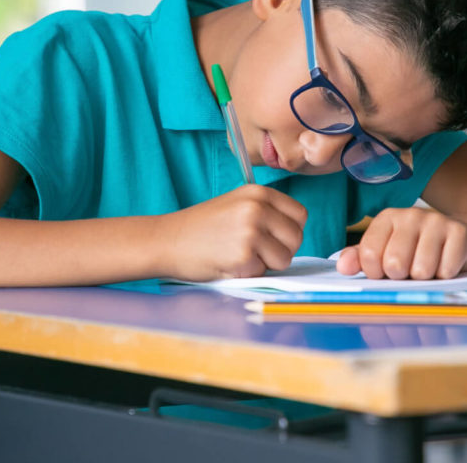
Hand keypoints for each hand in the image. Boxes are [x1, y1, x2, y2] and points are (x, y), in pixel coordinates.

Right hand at [160, 185, 306, 281]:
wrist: (167, 240)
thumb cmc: (202, 227)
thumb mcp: (236, 205)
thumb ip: (266, 213)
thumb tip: (295, 235)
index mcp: (259, 192)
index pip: (300, 215)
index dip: (289, 231)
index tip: (272, 238)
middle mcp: (258, 207)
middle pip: (296, 238)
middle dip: (281, 251)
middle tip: (255, 252)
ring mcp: (251, 230)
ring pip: (284, 259)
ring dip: (266, 265)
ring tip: (240, 256)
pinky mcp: (244, 255)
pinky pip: (263, 272)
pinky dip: (248, 273)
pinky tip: (228, 263)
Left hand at [335, 207, 466, 279]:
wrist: (459, 238)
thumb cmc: (415, 249)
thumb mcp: (385, 250)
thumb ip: (359, 258)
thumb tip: (343, 267)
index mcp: (387, 218)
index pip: (369, 254)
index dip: (376, 273)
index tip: (384, 272)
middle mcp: (410, 215)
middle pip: (395, 264)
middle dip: (401, 276)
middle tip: (409, 270)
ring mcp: (436, 221)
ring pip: (421, 270)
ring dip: (425, 278)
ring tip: (428, 267)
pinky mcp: (459, 232)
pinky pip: (446, 270)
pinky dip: (445, 276)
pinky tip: (445, 264)